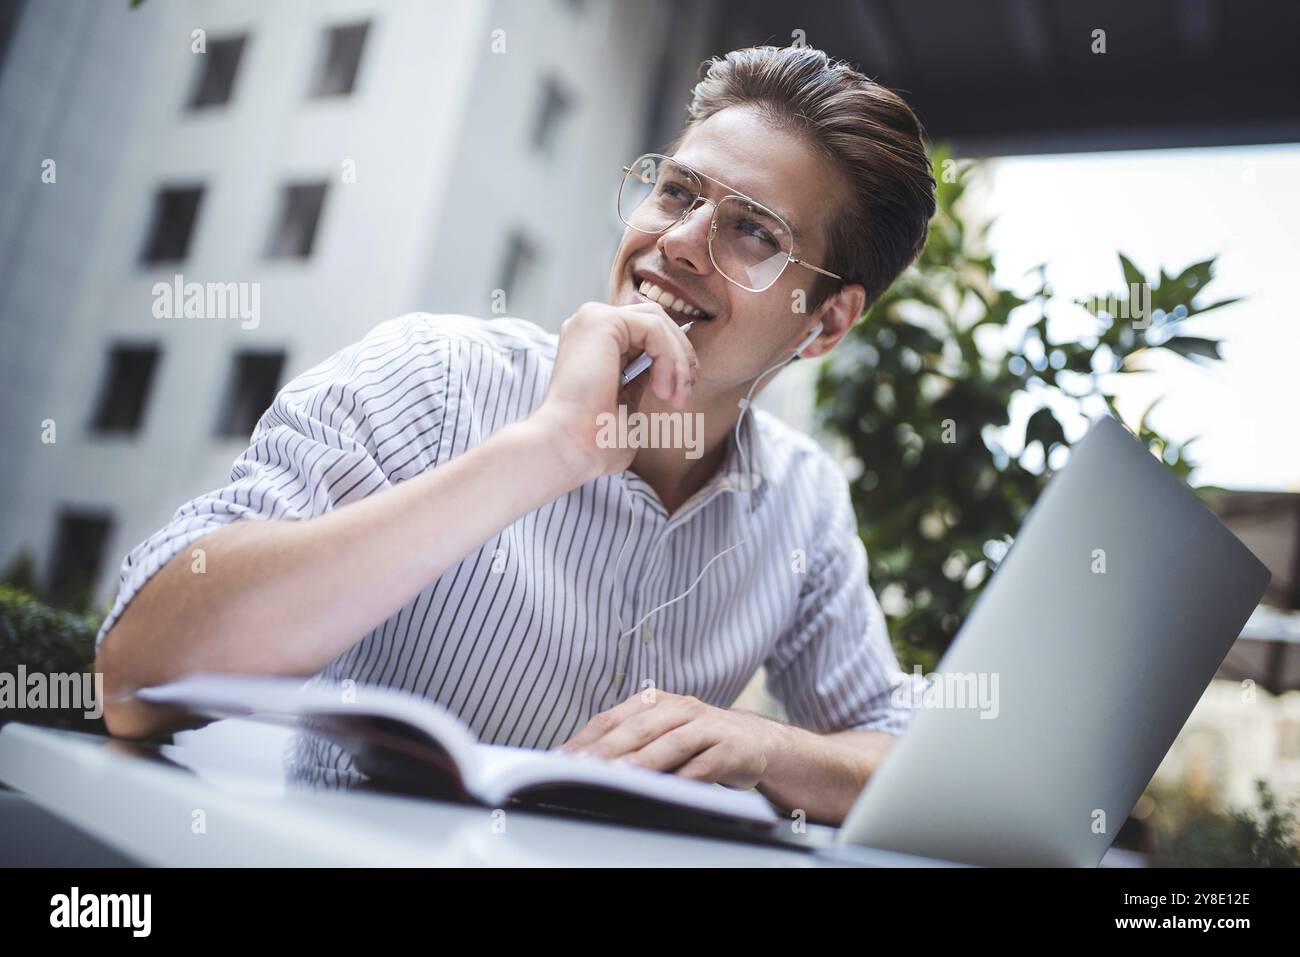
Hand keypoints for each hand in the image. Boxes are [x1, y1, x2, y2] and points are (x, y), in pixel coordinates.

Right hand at [530, 301, 697, 479]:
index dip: (672, 358)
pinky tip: (662, 389)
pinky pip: (655, 329)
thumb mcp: (627, 403)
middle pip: (655, 320)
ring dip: (678, 360)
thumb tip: (665, 367)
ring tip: (676, 396)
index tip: (681, 395)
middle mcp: (588, 325)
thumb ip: (641, 379)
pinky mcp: (602, 321)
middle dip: (681, 355)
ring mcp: (592, 319)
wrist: (571, 448)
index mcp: (591, 344)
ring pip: (659, 322)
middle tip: (685, 393)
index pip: (644, 333)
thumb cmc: (595, 439)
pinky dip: (669, 359)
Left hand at [554, 690, 783, 789]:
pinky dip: (683, 779)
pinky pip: (703, 766)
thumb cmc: (698, 740)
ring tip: (619, 776)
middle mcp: (681, 708)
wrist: (756, 740)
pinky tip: (666, 791)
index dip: (587, 738)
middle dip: (608, 749)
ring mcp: (707, 727)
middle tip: (583, 768)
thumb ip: (631, 742)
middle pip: (639, 728)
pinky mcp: (729, 749)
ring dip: (643, 761)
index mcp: (656, 701)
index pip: (613, 718)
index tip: (562, 760)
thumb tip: (584, 766)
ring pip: (670, 743)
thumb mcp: (664, 732)